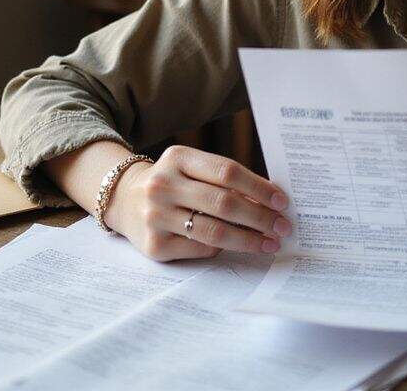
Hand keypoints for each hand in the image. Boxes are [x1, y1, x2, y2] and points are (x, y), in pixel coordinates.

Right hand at [110, 145, 291, 261]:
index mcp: (178, 157)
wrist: (124, 201)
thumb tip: (271, 200)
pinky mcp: (155, 245)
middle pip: (224, 203)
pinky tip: (239, 246)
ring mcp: (156, 216)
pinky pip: (201, 249)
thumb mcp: (192, 168)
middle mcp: (163, 185)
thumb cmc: (174, 183)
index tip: (282, 201)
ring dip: (249, 240)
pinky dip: (225, 248)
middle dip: (260, 217)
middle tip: (283, 226)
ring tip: (270, 243)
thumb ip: (225, 179)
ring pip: (215, 231)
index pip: (227, 172)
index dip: (259, 187)